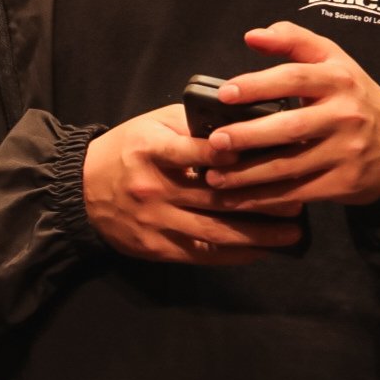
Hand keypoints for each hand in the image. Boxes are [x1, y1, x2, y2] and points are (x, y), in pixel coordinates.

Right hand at [83, 105, 303, 262]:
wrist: (80, 189)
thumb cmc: (125, 151)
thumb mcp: (152, 125)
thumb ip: (193, 125)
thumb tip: (242, 126)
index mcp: (151, 150)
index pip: (201, 152)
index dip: (240, 155)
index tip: (276, 154)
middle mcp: (153, 188)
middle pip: (217, 197)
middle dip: (263, 200)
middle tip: (299, 201)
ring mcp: (154, 221)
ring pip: (215, 231)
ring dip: (257, 235)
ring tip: (291, 234)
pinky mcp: (154, 247)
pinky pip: (200, 253)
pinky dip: (233, 255)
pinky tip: (259, 252)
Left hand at [202, 21, 379, 205]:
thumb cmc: (354, 99)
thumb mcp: (334, 63)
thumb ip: (294, 43)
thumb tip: (252, 35)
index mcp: (339, 79)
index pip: (294, 78)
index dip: (258, 85)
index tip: (225, 93)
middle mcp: (345, 114)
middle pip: (289, 127)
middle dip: (247, 136)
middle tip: (214, 142)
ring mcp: (345, 151)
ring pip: (288, 165)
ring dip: (246, 175)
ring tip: (213, 176)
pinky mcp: (343, 182)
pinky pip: (295, 192)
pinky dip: (262, 198)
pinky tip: (234, 198)